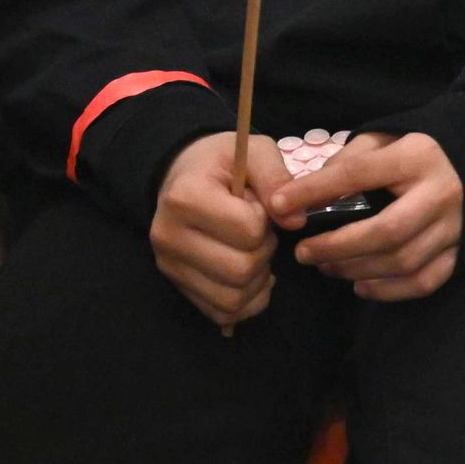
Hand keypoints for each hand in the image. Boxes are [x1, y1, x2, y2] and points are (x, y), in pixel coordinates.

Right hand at [151, 132, 288, 326]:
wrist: (182, 173)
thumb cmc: (223, 161)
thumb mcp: (255, 151)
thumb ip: (277, 178)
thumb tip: (295, 221)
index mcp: (186, 197)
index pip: (248, 229)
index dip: (267, 219)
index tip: (260, 204)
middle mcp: (169, 236)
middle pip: (241, 269)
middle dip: (265, 251)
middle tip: (262, 232)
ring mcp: (169, 265)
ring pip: (232, 298)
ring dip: (257, 280)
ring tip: (254, 251)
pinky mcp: (176, 285)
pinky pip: (220, 312)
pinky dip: (245, 301)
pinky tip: (250, 275)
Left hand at [270, 132, 464, 301]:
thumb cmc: (412, 152)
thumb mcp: (381, 140)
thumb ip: (345, 163)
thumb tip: (304, 197)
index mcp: (417, 156)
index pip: (357, 174)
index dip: (314, 191)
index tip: (277, 205)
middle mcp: (441, 192)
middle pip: (387, 231)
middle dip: (337, 246)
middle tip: (303, 253)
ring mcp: (455, 225)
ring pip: (402, 261)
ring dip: (356, 269)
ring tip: (327, 266)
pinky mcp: (460, 250)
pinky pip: (423, 281)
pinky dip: (388, 291)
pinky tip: (361, 284)